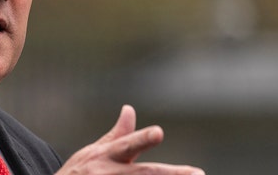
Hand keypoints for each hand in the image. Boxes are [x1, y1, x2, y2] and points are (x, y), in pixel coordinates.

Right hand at [55, 105, 204, 174]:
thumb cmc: (79, 173)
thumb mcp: (94, 152)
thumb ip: (118, 136)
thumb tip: (130, 110)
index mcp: (107, 157)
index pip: (127, 145)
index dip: (143, 139)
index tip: (159, 132)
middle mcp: (110, 174)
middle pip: (145, 174)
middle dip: (171, 174)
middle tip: (198, 174)